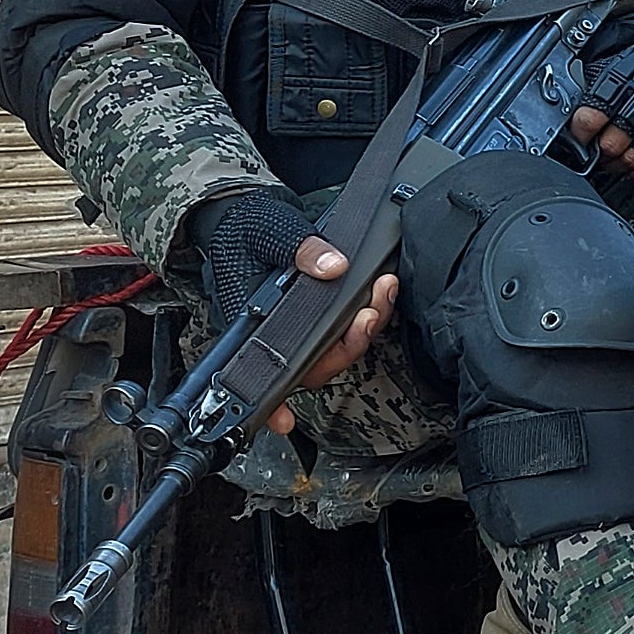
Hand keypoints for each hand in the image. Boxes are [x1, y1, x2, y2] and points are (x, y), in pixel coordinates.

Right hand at [267, 233, 396, 435]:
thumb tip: (333, 267)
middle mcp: (275, 330)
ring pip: (335, 345)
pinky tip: (384, 293)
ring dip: (365, 325)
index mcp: (251, 319)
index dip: (275, 398)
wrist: (249, 213)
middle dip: (349, 344)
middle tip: (370, 311)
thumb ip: (300, 249)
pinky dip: (368, 313)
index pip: (263, 367)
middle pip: (314, 362)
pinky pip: (346, 324)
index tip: (283, 421)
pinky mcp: (321, 308)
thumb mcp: (271, 231)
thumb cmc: (249, 227)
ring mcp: (299, 323)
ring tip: (384, 289)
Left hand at [579, 38, 633, 179]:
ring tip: (615, 162)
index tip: (579, 140)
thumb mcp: (612, 68)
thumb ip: (591, 92)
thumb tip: (566, 123)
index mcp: (628, 72)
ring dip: (621, 164)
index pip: (595, 113)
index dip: (581, 133)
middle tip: (598, 153)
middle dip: (602, 152)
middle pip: (616, 139)